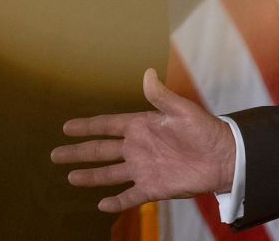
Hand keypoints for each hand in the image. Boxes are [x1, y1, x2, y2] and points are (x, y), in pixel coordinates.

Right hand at [51, 68, 236, 212]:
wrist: (224, 157)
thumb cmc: (205, 129)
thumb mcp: (182, 110)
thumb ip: (161, 96)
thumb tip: (147, 73)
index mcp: (143, 126)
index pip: (108, 126)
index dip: (88, 126)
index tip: (66, 126)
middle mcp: (138, 147)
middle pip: (101, 151)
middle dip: (78, 152)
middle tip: (54, 154)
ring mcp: (143, 168)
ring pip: (110, 174)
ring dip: (90, 176)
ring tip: (70, 178)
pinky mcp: (153, 187)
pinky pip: (130, 196)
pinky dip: (116, 202)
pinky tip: (101, 205)